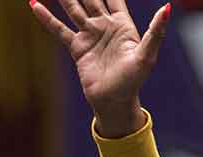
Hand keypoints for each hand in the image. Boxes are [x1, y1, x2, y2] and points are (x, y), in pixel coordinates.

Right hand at [30, 0, 169, 136]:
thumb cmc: (134, 80)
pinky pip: (59, 29)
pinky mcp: (77, 47)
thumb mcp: (147, 54)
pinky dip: (47, 18)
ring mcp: (90, 35)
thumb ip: (155, 31)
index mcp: (123, 24)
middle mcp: (105, 25)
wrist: (114, 101)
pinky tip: (35, 5)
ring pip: (74, 8)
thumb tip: (167, 9)